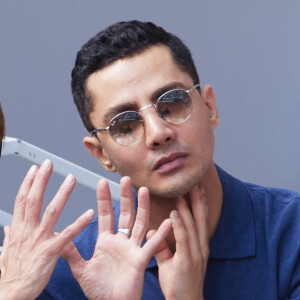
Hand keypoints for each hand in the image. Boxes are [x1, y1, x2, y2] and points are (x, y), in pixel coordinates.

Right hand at [0, 160, 93, 299]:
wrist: (11, 294)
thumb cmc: (11, 273)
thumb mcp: (7, 251)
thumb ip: (10, 236)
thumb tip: (8, 226)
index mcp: (18, 229)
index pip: (22, 200)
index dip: (28, 183)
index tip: (35, 170)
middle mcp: (27, 230)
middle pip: (33, 199)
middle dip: (42, 180)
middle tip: (49, 164)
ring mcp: (39, 239)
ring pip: (52, 211)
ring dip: (62, 193)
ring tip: (71, 179)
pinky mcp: (50, 251)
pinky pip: (67, 234)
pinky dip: (79, 223)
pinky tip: (90, 213)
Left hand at [62, 176, 172, 299]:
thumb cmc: (98, 290)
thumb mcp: (81, 269)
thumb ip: (72, 253)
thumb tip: (60, 237)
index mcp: (106, 241)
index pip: (105, 215)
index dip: (104, 199)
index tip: (102, 182)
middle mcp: (121, 241)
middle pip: (124, 213)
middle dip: (124, 196)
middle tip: (125, 178)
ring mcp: (132, 249)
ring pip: (139, 223)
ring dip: (142, 207)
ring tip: (143, 190)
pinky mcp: (141, 260)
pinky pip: (152, 245)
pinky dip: (160, 234)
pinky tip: (168, 221)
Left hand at [147, 186, 208, 299]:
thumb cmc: (179, 283)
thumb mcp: (171, 262)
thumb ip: (163, 246)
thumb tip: (153, 232)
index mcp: (197, 245)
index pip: (199, 220)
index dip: (198, 204)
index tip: (196, 189)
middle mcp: (199, 246)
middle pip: (199, 218)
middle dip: (198, 200)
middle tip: (195, 182)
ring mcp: (195, 253)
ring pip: (192, 225)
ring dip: (188, 207)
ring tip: (185, 191)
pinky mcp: (187, 261)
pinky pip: (183, 239)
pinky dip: (179, 225)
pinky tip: (175, 213)